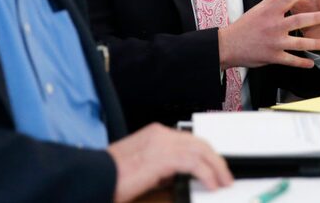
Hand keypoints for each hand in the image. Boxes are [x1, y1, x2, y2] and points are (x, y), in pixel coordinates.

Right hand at [106, 123, 231, 201]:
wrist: (95, 175)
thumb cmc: (111, 175)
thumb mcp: (141, 166)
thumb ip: (160, 166)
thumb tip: (176, 175)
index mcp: (155, 133)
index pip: (189, 139)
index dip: (206, 153)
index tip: (215, 167)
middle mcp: (160, 134)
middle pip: (199, 142)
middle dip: (215, 159)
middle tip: (225, 175)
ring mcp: (162, 143)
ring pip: (200, 150)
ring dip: (216, 167)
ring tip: (222, 182)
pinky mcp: (162, 158)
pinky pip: (194, 163)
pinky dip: (207, 174)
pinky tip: (211, 185)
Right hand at [218, 0, 319, 69]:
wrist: (228, 45)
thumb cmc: (244, 25)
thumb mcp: (258, 9)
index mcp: (270, 12)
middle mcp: (274, 26)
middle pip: (299, 20)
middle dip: (317, 17)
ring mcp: (274, 42)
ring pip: (299, 43)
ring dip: (316, 43)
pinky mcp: (273, 56)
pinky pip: (291, 60)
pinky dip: (302, 62)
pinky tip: (312, 63)